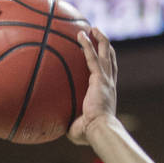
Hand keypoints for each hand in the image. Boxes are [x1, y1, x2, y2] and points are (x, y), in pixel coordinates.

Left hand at [67, 28, 117, 144]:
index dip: (106, 63)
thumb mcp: (77, 126)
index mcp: (106, 94)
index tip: (101, 55)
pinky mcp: (100, 79)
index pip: (108, 74)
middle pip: (110, 59)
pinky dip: (88, 44)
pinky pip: (93, 57)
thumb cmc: (89, 134)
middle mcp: (109, 84)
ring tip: (92, 28)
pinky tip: (81, 35)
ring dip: (100, 39)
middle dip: (105, 45)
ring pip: (106, 53)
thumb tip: (54, 124)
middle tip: (98, 34)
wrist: (99, 131)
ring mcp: (106, 80)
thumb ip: (68, 121)